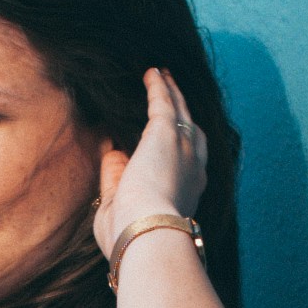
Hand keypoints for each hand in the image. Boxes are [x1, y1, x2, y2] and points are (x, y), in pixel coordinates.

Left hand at [92, 65, 208, 261]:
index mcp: (187, 192)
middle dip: (182, 112)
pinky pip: (163, 102)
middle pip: (190, 131)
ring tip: (163, 77)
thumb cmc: (130, 234)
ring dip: (172, 93)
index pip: (186, 163)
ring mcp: (184, 148)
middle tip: (173, 94)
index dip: (179, 147)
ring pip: (180, 112)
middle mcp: (193, 168)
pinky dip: (158, 87)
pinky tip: (151, 73)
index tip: (171, 137)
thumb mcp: (119, 207)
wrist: (146, 233)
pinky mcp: (166, 133)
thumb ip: (116, 180)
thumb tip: (113, 152)